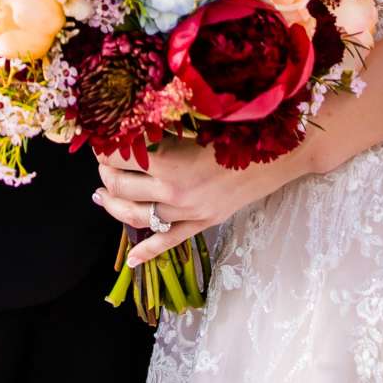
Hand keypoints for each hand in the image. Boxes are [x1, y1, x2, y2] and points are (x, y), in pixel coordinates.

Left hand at [94, 137, 293, 268]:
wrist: (281, 153)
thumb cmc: (241, 130)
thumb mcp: (196, 123)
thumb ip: (163, 127)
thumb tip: (131, 123)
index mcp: (169, 162)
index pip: (119, 158)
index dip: (105, 148)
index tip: (101, 139)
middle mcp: (174, 192)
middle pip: (122, 189)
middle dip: (106, 175)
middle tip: (103, 163)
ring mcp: (188, 213)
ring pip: (137, 217)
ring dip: (114, 207)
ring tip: (102, 196)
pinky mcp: (203, 224)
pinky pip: (169, 242)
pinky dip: (148, 251)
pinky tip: (132, 259)